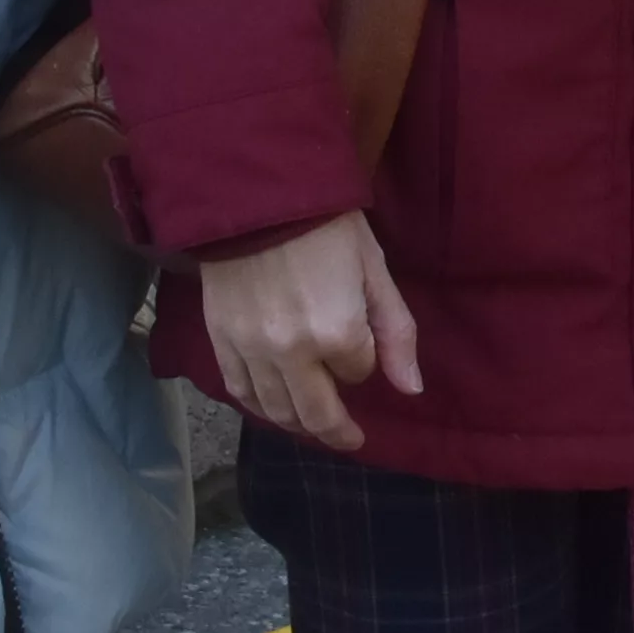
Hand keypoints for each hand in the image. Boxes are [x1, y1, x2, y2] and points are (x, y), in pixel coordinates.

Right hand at [199, 214, 420, 452]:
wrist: (258, 194)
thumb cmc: (327, 225)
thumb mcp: (374, 270)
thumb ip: (396, 333)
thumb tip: (411, 390)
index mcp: (337, 332)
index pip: (359, 372)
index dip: (363, 358)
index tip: (360, 335)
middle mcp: (292, 353)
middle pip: (317, 414)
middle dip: (338, 429)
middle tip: (350, 438)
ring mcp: (252, 350)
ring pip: (277, 412)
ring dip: (299, 425)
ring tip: (314, 425)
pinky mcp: (222, 341)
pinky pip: (241, 392)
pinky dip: (259, 406)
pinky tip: (273, 406)